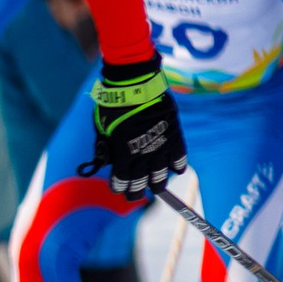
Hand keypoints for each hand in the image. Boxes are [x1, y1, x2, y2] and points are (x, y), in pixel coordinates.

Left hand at [92, 57, 185, 197]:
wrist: (135, 84)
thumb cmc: (114, 104)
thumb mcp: (102, 127)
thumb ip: (105, 145)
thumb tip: (104, 160)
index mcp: (122, 154)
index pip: (122, 180)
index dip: (121, 187)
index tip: (120, 190)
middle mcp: (142, 154)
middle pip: (141, 182)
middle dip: (137, 192)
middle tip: (135, 196)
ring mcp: (160, 146)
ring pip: (161, 175)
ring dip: (157, 183)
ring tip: (156, 187)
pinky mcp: (173, 136)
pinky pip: (179, 157)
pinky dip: (178, 165)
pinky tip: (175, 170)